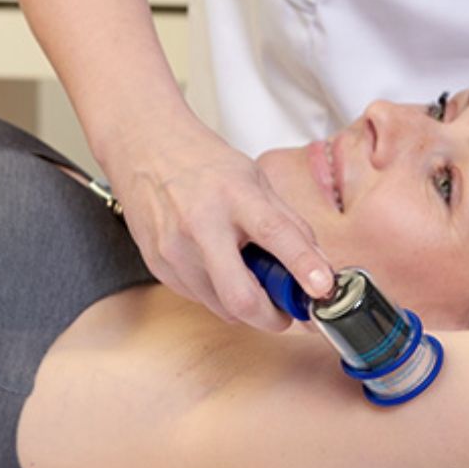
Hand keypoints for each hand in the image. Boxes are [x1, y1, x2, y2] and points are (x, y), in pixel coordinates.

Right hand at [108, 122, 334, 331]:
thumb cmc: (205, 165)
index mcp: (234, 195)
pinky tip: (218, 265)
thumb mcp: (256, 181)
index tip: (323, 289)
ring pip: (222, 307)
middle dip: (272, 318)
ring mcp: (174, 250)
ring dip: (246, 304)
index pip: (276, 234)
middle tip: (287, 312)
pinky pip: (201, 298)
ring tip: (248, 273)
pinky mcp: (158, 266)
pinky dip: (219, 293)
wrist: (145, 149)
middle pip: (240, 297)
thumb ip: (290, 225)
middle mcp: (201, 225)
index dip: (304, 265)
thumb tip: (320, 267)